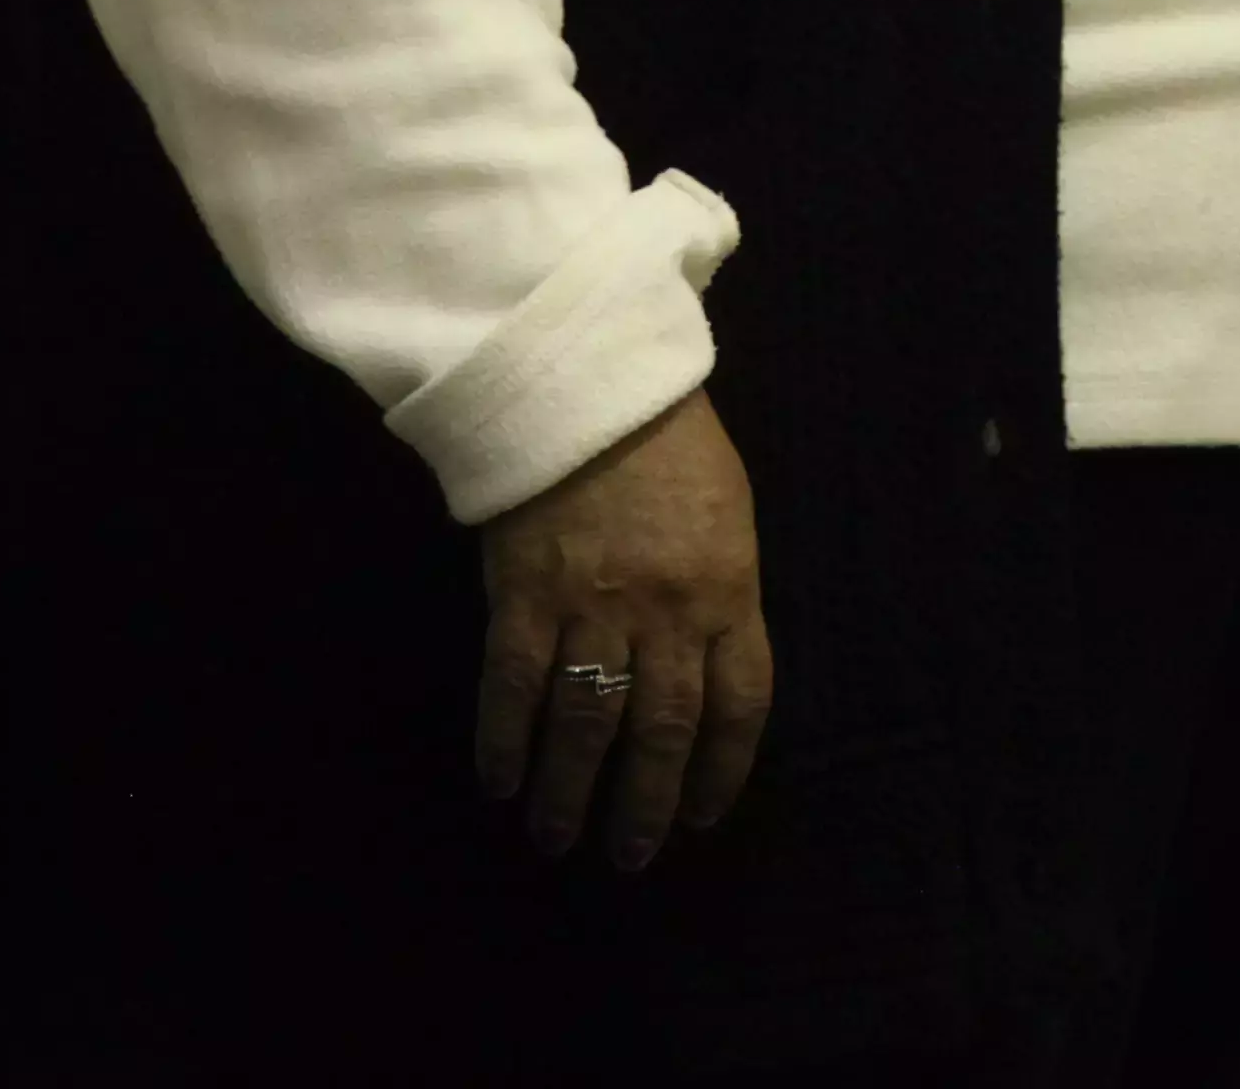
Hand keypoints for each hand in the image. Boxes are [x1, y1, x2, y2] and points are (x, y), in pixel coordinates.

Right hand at [473, 390, 772, 873]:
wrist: (591, 384)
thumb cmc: (673, 446)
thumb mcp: (728, 518)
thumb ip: (722, 596)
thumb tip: (708, 674)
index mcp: (730, 591)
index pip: (740, 704)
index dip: (722, 771)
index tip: (699, 816)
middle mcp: (669, 612)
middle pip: (662, 732)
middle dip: (643, 805)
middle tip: (627, 856)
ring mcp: (594, 606)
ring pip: (586, 724)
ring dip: (569, 790)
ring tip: (556, 837)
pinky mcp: (526, 594)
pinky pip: (514, 686)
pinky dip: (505, 741)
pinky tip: (499, 782)